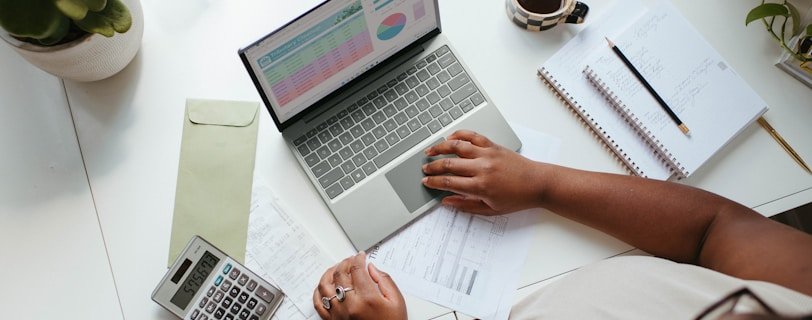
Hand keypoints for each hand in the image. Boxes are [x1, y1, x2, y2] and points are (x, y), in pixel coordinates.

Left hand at [312, 252, 405, 319]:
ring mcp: (338, 314)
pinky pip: (319, 303)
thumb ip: (384, 281)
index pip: (356, 269)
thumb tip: (371, 268)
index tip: (360, 256)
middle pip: (340, 274)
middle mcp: (350, 305)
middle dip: (345, 262)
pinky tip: (325, 286)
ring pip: (325, 286)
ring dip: (330, 273)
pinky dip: (319, 291)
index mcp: (367, 299)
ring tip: (337, 269)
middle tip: (351, 260)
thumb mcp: (396, 302)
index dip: (358, 259)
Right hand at [422, 130, 543, 214]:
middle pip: (449, 164)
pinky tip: (450, 138)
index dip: (434, 182)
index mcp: (480, 186)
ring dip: (440, 147)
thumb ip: (466, 206)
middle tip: (424, 169)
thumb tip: (447, 201)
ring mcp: (487, 154)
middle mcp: (482, 168)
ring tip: (430, 150)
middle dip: (433, 166)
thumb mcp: (491, 210)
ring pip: (457, 146)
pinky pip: (473, 136)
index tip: (426, 182)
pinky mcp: (493, 146)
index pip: (449, 182)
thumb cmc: (517, 198)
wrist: (538, 184)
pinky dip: (459, 135)